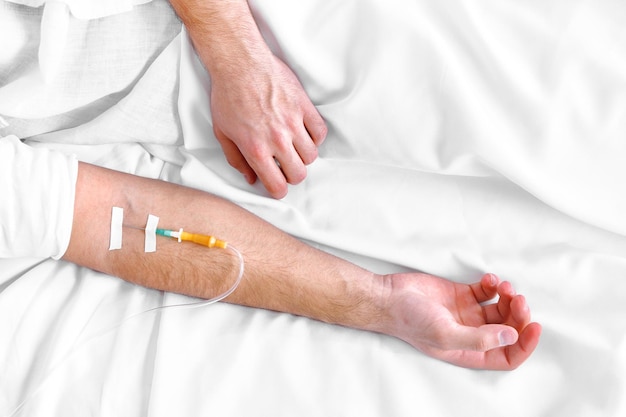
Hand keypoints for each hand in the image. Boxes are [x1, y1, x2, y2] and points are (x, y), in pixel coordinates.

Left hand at [210, 54, 326, 197]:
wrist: (239, 62)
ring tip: (293, 147)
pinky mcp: (304, 106)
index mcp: (255, 149)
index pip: (277, 185)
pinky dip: (315, 137)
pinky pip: (320, 132)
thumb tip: (251, 179)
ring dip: (303, 156)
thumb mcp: (223, 133)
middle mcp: (277, 139)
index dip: (277, 190)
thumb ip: (237, 160)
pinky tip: (304, 132)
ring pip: (312, 156)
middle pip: (298, 174)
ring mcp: (293, 122)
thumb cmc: (227, 95)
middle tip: (284, 166)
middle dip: (291, 175)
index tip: (276, 185)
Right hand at [380, 272, 541, 369]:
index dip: (524, 345)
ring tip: (503, 286)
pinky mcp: (461, 295)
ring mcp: (467, 314)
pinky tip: (489, 279)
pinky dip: (493, 285)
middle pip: (508, 330)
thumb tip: (512, 336)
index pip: (507, 356)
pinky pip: (486, 292)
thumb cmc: (410, 320)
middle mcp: (471, 334)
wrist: (389, 297)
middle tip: (519, 300)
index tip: (534, 327)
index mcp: (469, 351)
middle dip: (518, 316)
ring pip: (501, 309)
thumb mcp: (445, 334)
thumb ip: (480, 339)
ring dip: (508, 298)